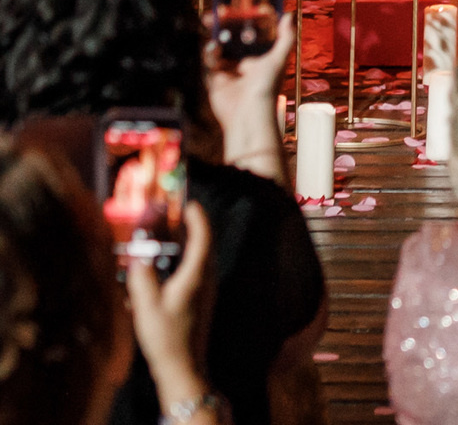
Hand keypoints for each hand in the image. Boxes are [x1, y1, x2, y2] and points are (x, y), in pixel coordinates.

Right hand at [125, 199, 213, 420]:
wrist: (184, 368)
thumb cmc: (166, 336)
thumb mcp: (146, 305)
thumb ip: (141, 276)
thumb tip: (138, 256)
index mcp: (197, 272)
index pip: (203, 233)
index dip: (196, 215)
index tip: (186, 201)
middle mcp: (206, 276)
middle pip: (204, 241)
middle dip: (190, 225)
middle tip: (174, 215)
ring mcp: (206, 288)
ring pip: (201, 256)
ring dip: (187, 243)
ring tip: (168, 237)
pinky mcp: (201, 299)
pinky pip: (197, 269)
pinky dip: (185, 259)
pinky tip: (167, 268)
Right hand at [206, 7, 294, 181]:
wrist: (248, 114)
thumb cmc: (267, 87)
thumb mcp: (279, 59)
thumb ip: (286, 38)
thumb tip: (289, 15)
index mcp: (261, 54)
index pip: (253, 30)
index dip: (248, 17)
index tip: (244, 2)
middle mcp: (245, 60)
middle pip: (233, 34)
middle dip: (227, 21)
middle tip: (222, 9)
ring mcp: (230, 68)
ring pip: (220, 44)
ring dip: (215, 32)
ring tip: (212, 21)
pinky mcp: (215, 78)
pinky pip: (209, 60)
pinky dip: (209, 52)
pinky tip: (213, 48)